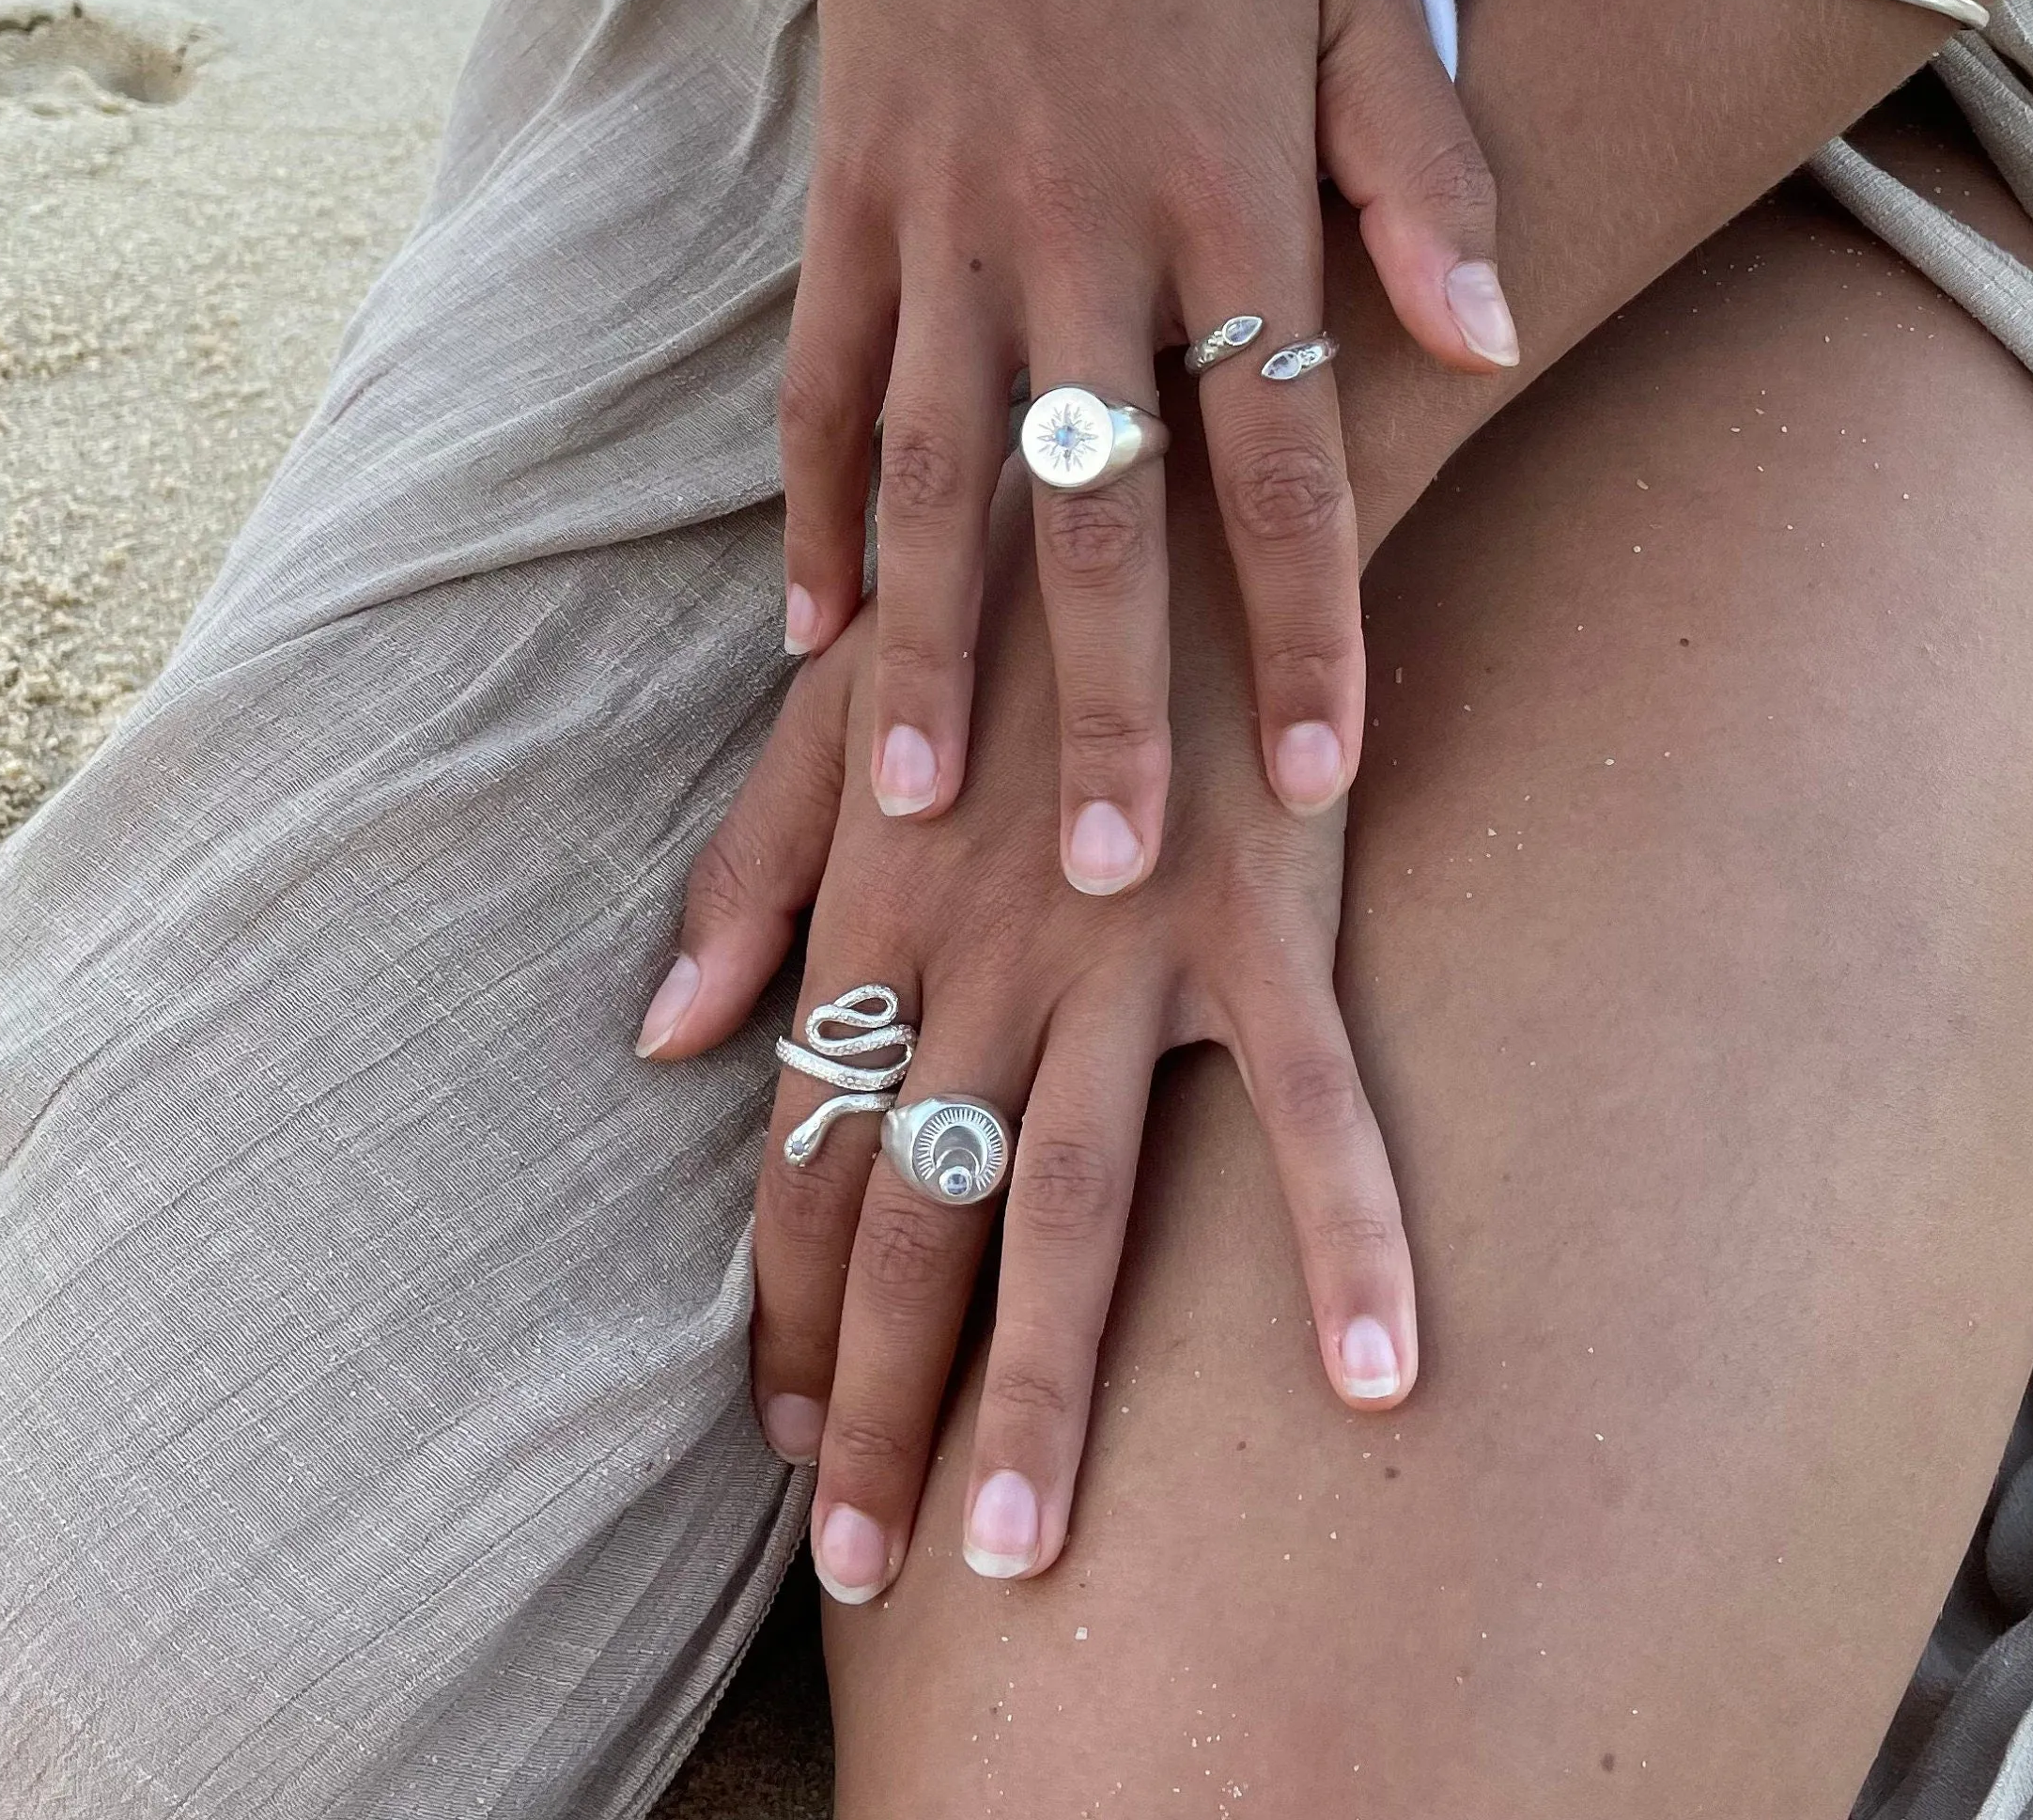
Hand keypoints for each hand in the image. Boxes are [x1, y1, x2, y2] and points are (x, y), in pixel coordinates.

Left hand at [637, 442, 1419, 1596]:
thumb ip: (749, 875)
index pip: (805, 1149)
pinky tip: (1374, 1381)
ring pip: (1063, 1199)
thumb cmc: (998, 592)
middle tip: (863, 1565)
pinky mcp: (1265, 921)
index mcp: (869, 905)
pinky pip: (1310, 1106)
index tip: (789, 1437)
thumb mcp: (836, 710)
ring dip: (1039, 1382)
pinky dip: (1345, 1236)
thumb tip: (659, 1038)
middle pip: (910, 1208)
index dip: (789, 1307)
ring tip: (1019, 1554)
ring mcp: (1123, 945)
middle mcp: (976, 949)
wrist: (1172, 468)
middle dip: (878, 1395)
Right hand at [747, 0, 1515, 887]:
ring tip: (914, 807)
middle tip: (1100, 876)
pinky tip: (808, 636)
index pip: (1279, 454)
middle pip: (1092, 512)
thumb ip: (1421, 170)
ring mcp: (940, 225)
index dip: (1309, 622)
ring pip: (929, 480)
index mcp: (1222, 195)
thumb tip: (1493, 338)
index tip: (1325, 780)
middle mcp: (1074, 235)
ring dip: (928, 654)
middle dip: (1104, 702)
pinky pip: (817, 389)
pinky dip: (809, 518)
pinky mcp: (846, 204)